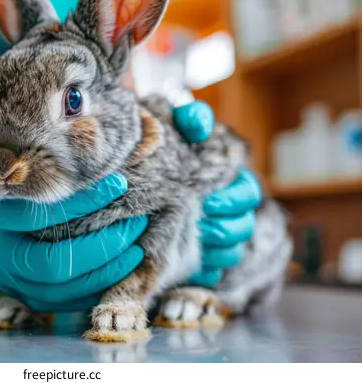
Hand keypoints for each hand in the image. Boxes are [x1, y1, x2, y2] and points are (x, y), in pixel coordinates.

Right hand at [0, 143, 145, 311]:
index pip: (43, 214)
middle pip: (56, 264)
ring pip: (60, 290)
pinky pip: (58, 303)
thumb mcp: (2, 165)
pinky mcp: (15, 293)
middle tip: (135, 223)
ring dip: (105, 272)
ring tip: (134, 248)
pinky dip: (90, 290)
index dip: (86, 200)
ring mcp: (4, 279)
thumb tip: (97, 159)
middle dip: (105, 248)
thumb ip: (38, 167)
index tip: (118, 182)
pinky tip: (115, 270)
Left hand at [172, 101, 261, 286]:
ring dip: (212, 248)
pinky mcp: (205, 259)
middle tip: (195, 222)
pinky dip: (200, 269)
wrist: (142, 176)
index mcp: (232, 180)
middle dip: (222, 226)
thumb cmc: (169, 148)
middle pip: (243, 227)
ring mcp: (220, 237)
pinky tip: (178, 261)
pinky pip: (214, 272)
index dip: (232, 199)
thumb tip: (197, 121)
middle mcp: (231, 210)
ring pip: (232, 252)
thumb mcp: (178, 128)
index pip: (249, 193)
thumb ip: (191, 120)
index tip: (206, 199)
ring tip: (186, 241)